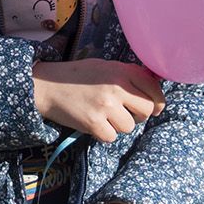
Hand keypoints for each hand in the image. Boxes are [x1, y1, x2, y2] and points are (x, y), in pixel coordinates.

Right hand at [31, 59, 163, 142]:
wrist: (46, 85)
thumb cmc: (77, 76)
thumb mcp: (105, 66)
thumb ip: (128, 75)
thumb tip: (154, 87)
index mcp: (121, 71)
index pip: (154, 91)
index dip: (157, 102)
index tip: (153, 107)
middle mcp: (116, 88)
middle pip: (146, 111)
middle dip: (138, 115)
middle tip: (123, 112)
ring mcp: (105, 106)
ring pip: (128, 127)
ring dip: (118, 125)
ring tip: (102, 115)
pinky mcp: (93, 123)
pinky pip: (111, 137)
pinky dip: (103, 133)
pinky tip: (93, 122)